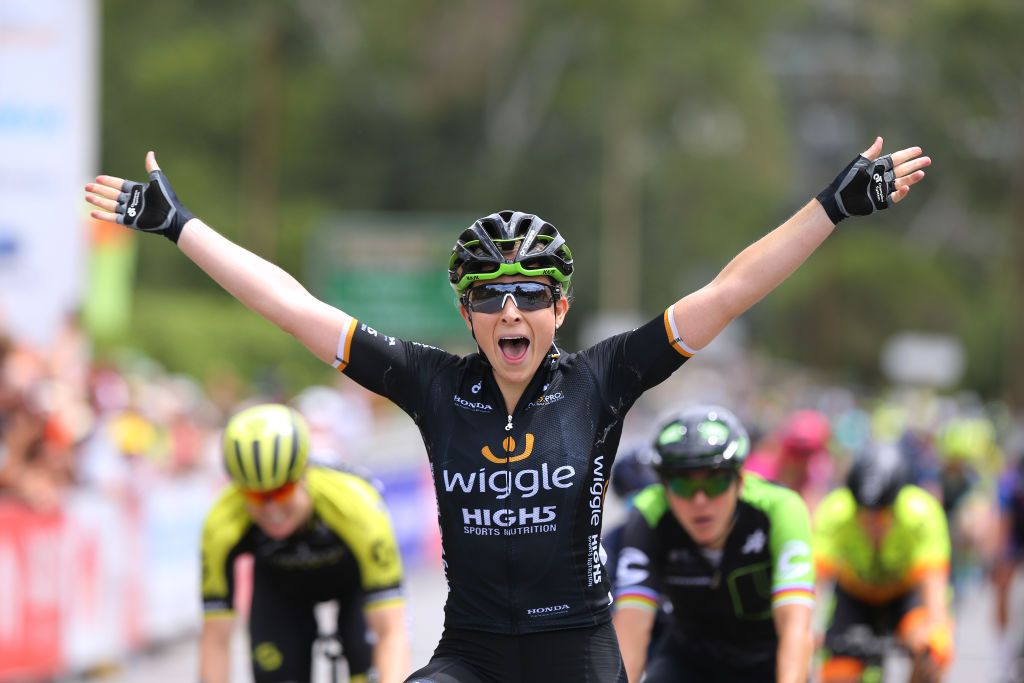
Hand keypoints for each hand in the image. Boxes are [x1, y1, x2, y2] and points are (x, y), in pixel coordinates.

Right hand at [85, 151, 194, 242]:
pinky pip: (113, 218)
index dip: (109, 181)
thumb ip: (151, 167)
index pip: (119, 184)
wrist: (172, 216)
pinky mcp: (130, 221)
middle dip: (99, 190)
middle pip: (112, 194)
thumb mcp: (157, 180)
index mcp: (138, 190)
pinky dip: (103, 216)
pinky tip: (92, 212)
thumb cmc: (167, 198)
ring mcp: (130, 211)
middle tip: (87, 186)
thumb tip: (150, 152)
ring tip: (87, 197)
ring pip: (110, 205)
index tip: (98, 178)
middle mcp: (132, 200)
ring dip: (98, 201)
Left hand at [815, 136, 930, 224]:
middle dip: (914, 165)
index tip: (918, 150)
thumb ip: (871, 153)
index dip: (907, 155)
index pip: (896, 159)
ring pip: (901, 182)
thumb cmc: (847, 180)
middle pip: (902, 170)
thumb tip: (880, 139)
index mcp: (877, 167)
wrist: (838, 198)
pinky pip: (894, 197)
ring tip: (921, 173)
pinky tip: (906, 187)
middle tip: (927, 160)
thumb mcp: (859, 164)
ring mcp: (882, 189)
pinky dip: (901, 193)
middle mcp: (882, 177)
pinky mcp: (881, 201)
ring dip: (911, 178)